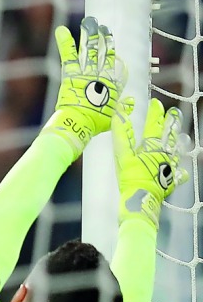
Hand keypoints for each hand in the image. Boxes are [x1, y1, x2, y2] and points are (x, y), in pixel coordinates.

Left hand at [42, 17, 127, 153]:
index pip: (114, 64)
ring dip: (89, 35)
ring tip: (90, 22)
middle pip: (103, 52)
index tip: (111, 42)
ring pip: (90, 50)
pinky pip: (69, 55)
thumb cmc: (95, 123)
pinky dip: (65, 42)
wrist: (80, 123)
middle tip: (101, 27)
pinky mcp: (72, 74)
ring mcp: (87, 72)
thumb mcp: (113, 117)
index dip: (112, 52)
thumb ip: (122, 107)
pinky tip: (61, 30)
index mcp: (112, 84)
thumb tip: (131, 101)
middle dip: (102, 38)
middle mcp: (101, 75)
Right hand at [113, 97, 189, 226]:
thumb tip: (119, 114)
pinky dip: (180, 172)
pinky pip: (178, 174)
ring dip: (177, 143)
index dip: (154, 113)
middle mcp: (164, 154)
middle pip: (169, 136)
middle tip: (174, 113)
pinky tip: (182, 171)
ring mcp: (169, 167)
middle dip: (170, 124)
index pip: (154, 125)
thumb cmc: (131, 178)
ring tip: (181, 137)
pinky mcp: (170, 180)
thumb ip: (121, 134)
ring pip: (176, 152)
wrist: (142, 199)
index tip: (155, 103)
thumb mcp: (122, 155)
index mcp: (152, 146)